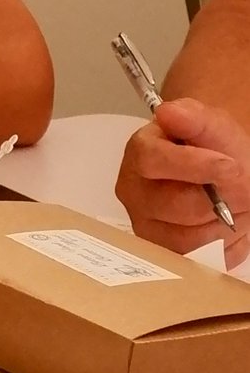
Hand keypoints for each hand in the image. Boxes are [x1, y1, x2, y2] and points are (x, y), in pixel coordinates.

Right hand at [117, 98, 249, 268]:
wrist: (225, 174)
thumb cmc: (215, 149)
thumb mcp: (213, 125)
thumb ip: (194, 117)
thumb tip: (168, 113)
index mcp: (140, 153)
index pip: (153, 160)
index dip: (196, 165)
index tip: (232, 165)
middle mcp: (133, 191)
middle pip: (174, 204)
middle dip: (219, 199)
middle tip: (245, 189)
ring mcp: (146, 225)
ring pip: (188, 236)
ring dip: (223, 222)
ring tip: (234, 205)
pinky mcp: (165, 253)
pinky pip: (197, 258)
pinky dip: (221, 243)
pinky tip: (225, 224)